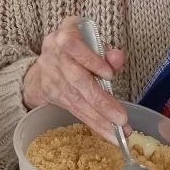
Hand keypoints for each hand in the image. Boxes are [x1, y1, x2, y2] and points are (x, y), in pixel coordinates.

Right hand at [22, 16, 127, 140]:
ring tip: (120, 132)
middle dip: (100, 100)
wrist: (48, 58)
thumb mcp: (90, 40)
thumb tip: (117, 58)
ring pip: (76, 99)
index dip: (91, 61)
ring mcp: (51, 75)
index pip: (73, 46)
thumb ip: (105, 49)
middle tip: (121, 117)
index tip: (110, 75)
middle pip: (76, 79)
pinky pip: (75, 110)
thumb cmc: (78, 46)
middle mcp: (53, 54)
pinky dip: (94, 123)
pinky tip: (110, 134)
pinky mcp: (52, 94)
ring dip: (99, 118)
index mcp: (64, 34)